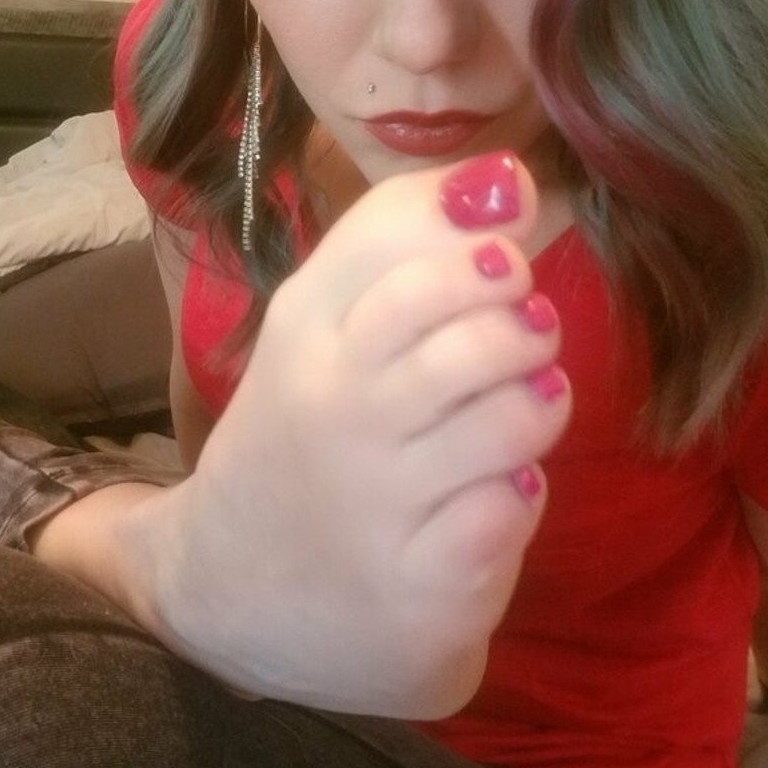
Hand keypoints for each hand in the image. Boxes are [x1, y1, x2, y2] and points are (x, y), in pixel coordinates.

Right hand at [127, 152, 570, 716]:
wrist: (229, 589)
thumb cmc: (301, 434)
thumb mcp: (320, 329)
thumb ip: (404, 247)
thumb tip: (511, 177)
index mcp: (303, 327)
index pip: (397, 238)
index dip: (475, 235)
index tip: (505, 248)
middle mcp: (332, 406)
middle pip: (470, 323)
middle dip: (520, 319)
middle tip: (522, 330)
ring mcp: (374, 500)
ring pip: (511, 415)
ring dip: (537, 401)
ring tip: (520, 403)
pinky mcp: (419, 585)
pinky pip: (513, 509)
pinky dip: (520, 491)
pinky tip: (492, 489)